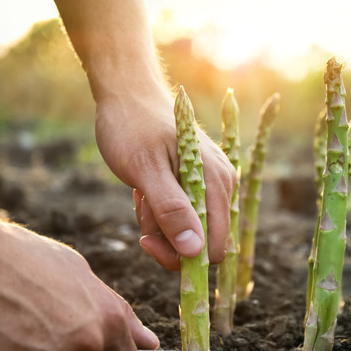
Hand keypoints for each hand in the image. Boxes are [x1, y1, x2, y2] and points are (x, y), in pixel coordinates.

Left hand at [95, 85, 236, 269]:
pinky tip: (146, 190)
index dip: (180, 255)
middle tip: (141, 211)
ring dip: (159, 223)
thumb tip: (194, 251)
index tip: (146, 240)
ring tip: (141, 193)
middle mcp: (223, 185)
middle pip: (201, 243)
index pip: (213, 248)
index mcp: (217, 182)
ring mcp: (212, 183)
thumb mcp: (145, 170)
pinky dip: (159, 212)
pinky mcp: (198, 183)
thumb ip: (170, 210)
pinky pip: (182, 215)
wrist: (127, 95)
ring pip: (188, 231)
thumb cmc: (132, 128)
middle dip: (166, 237)